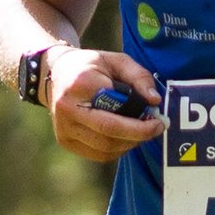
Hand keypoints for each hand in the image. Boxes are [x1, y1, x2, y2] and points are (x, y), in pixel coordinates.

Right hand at [43, 45, 162, 160]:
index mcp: (81, 83)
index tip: (159, 119)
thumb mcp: (116, 60)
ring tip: (140, 131)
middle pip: (109, 133)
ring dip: (129, 143)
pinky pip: (98, 154)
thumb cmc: (91, 66)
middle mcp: (69, 108)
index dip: (140, 120)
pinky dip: (117, 149)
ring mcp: (64, 127)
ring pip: (105, 147)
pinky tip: (123, 137)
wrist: (56, 74)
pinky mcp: (65, 140)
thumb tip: (154, 100)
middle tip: (156, 129)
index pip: (115, 109)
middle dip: (138, 134)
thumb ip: (139, 76)